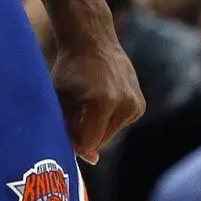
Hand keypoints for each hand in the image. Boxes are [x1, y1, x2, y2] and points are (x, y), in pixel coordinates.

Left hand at [49, 33, 143, 162]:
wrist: (92, 40)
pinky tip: (102, 98)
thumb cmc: (69, 70)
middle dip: (86, 132)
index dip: (74, 139)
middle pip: (100, 140)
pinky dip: (109, 119)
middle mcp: (125, 104)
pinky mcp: (140, 105)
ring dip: (97, 126)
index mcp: (102, 102)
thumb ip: (69, 130)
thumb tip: (93, 159)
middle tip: (76, 109)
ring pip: (110, 134)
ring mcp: (135, 104)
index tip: (66, 124)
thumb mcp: (60, 99)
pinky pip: (120, 125)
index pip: (88, 144)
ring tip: (89, 101)